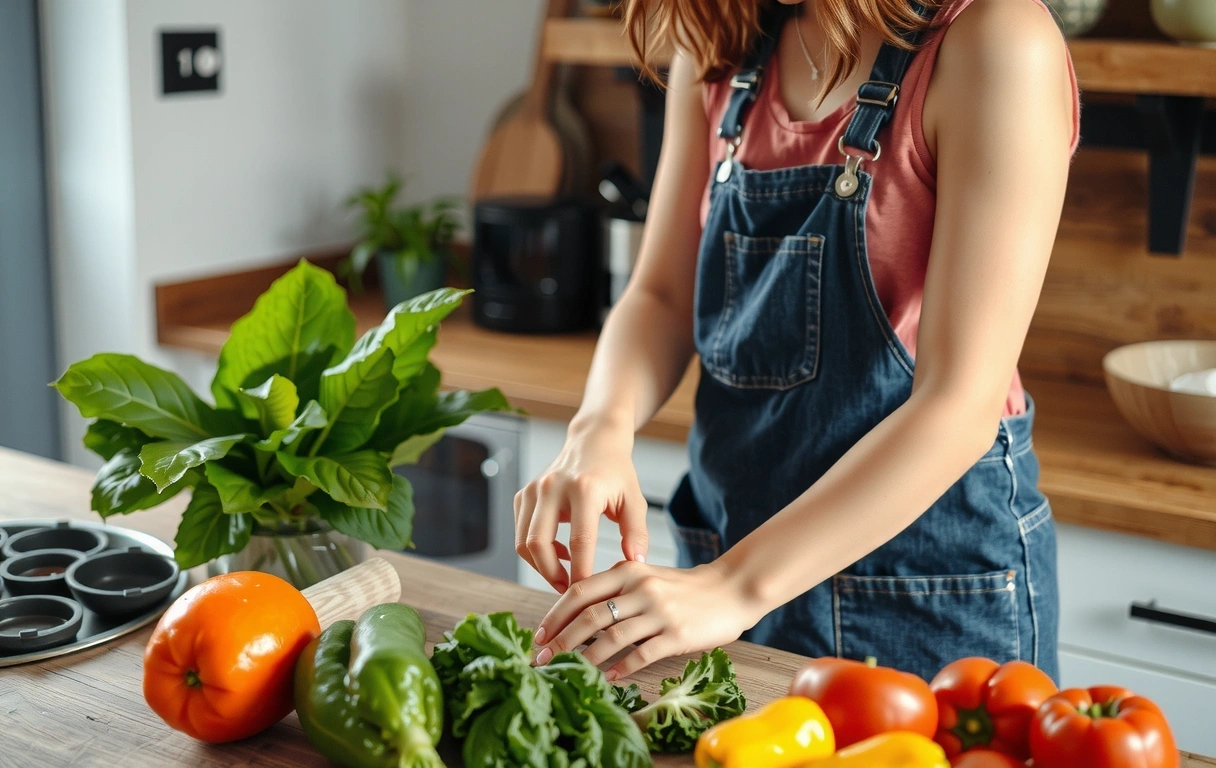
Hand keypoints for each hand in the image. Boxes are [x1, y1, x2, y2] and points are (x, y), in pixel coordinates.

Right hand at [514, 424, 648, 592]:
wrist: (594, 441)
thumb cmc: (616, 472)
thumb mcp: (634, 499)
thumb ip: (636, 532)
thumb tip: (635, 563)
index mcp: (584, 489)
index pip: (579, 541)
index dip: (581, 572)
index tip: (587, 592)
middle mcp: (553, 487)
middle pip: (538, 543)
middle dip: (550, 574)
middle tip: (568, 590)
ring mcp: (534, 489)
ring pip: (524, 542)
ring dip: (540, 565)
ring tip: (563, 575)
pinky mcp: (524, 494)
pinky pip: (520, 532)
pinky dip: (534, 550)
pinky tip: (558, 552)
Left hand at [531, 560, 762, 680]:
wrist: (730, 589)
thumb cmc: (684, 587)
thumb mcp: (646, 576)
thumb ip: (616, 588)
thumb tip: (577, 614)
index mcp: (628, 571)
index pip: (580, 592)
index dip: (555, 615)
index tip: (539, 634)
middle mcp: (640, 589)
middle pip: (589, 616)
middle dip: (561, 640)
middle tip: (543, 658)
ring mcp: (659, 612)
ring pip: (611, 638)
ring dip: (585, 658)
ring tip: (570, 671)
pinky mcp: (676, 634)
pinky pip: (641, 654)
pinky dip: (620, 669)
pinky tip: (609, 678)